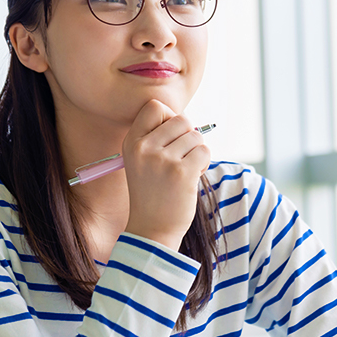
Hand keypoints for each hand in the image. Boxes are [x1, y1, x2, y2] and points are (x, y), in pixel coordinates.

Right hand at [122, 99, 210, 249]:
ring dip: (197, 152)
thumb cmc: (153, 193)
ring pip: (196, 136)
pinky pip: (205, 152)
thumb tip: (186, 120)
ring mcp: (163, 160)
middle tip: (182, 157)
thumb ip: (157, 138)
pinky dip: (204, 163)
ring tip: (185, 171)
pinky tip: (192, 177)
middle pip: (181, 119)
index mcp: (132, 142)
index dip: (170, 118)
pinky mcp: (182, 172)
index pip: (155, 106)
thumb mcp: (141, 161)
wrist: (151, 230)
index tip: (171, 137)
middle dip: (188, 136)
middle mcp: (144, 148)